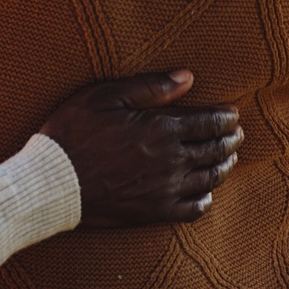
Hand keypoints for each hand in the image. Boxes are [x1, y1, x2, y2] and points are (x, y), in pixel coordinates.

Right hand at [36, 69, 241, 227]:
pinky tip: (206, 193)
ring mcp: (166, 189)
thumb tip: (188, 76)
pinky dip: (205, 199)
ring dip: (224, 166)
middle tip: (236, 134)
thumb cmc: (72, 134)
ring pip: (210, 178)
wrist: (52, 183)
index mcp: (163, 130)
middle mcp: (172, 161)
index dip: (226, 117)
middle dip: (230, 140)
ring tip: (228, 159)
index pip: (210, 122)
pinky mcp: (154, 212)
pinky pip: (193, 209)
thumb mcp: (104, 97)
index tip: (233, 114)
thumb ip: (150, 87)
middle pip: (215, 150)